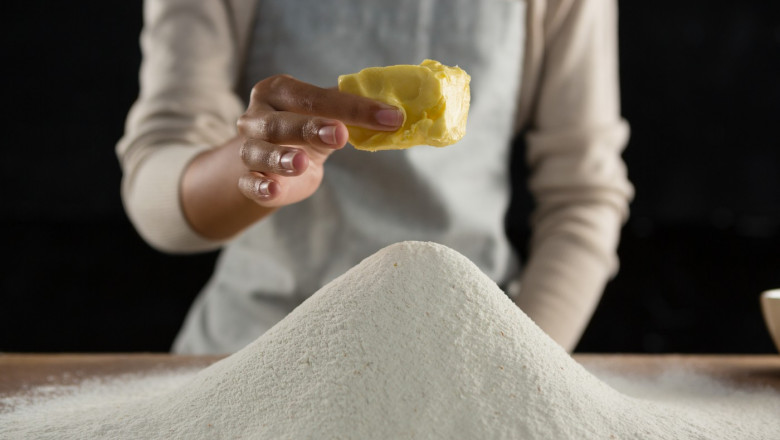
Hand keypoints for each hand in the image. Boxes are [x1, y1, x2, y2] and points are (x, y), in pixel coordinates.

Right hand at [236, 74, 402, 207]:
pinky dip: (259, 187)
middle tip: (340, 135)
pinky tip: (273, 190)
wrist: (274, 163)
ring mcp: (249, 149)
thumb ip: (354, 110)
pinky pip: (249, 184)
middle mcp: (257, 117)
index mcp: (278, 91)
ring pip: (259, 152)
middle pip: (281, 122)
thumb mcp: (328, 115)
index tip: (390, 117)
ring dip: (281, 158)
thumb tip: (397, 110)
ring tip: (302, 163)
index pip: (314, 97)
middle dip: (310, 128)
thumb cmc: (307, 130)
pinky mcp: (248, 180)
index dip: (353, 107)